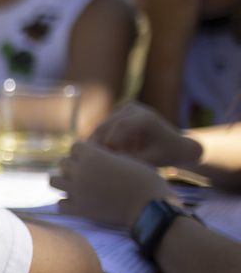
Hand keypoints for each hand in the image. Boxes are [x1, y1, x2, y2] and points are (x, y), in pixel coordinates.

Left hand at [51, 142, 174, 228]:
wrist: (149, 205)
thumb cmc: (144, 180)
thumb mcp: (127, 159)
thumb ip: (106, 156)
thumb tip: (96, 154)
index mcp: (93, 155)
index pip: (74, 147)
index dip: (83, 152)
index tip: (92, 159)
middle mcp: (80, 171)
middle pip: (62, 163)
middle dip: (72, 166)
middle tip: (84, 173)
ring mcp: (77, 190)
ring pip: (53, 181)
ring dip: (62, 182)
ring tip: (74, 185)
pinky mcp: (79, 209)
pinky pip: (60, 204)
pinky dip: (66, 203)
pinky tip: (77, 203)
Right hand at [88, 103, 202, 166]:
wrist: (174, 145)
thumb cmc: (163, 155)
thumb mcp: (149, 161)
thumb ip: (128, 160)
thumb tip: (104, 162)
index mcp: (147, 118)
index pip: (120, 126)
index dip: (109, 143)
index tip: (107, 161)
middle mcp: (134, 108)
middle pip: (106, 125)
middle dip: (99, 146)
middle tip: (97, 164)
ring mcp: (124, 108)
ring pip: (101, 128)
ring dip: (99, 145)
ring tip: (106, 160)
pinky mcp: (118, 112)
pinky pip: (102, 128)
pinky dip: (101, 141)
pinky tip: (108, 153)